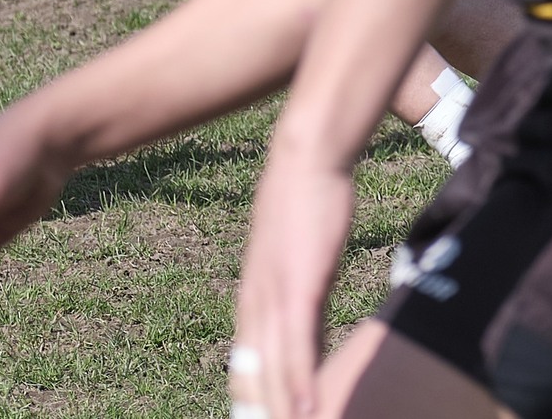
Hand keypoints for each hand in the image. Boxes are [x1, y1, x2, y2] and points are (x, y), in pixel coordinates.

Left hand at [234, 153, 354, 418]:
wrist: (305, 158)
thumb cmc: (303, 203)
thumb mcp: (296, 259)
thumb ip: (298, 296)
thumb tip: (305, 326)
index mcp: (253, 295)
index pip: (246, 360)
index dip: (250, 396)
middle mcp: (255, 300)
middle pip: (252, 371)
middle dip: (260, 409)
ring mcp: (274, 294)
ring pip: (271, 367)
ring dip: (278, 408)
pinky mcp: (299, 285)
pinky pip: (297, 344)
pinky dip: (299, 380)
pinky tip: (305, 409)